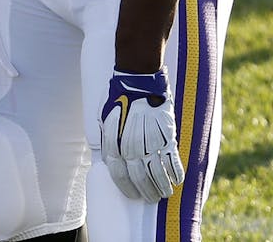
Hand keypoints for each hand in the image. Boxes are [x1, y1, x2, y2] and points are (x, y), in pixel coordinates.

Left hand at [99, 69, 183, 201]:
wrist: (138, 82)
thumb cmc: (118, 98)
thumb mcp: (103, 118)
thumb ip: (106, 138)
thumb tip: (108, 156)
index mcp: (113, 143)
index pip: (118, 173)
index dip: (126, 187)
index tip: (132, 194)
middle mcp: (131, 146)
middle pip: (138, 177)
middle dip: (144, 191)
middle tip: (150, 198)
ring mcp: (150, 143)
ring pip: (156, 173)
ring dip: (161, 187)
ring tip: (164, 194)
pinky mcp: (167, 137)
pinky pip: (173, 161)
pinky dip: (176, 173)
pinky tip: (177, 181)